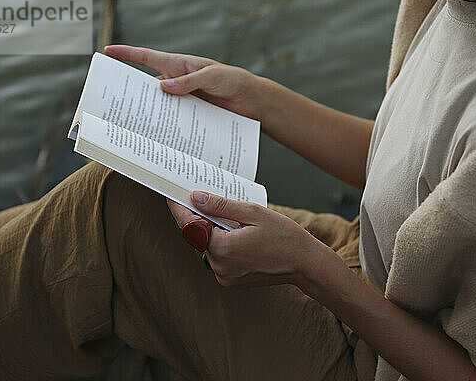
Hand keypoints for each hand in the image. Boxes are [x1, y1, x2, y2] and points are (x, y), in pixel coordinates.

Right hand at [104, 45, 264, 120]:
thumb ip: (188, 82)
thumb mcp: (211, 76)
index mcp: (179, 66)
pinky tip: (158, 138)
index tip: (108, 52)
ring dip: (149, 115)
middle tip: (115, 104)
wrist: (251, 100)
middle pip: (148, 87)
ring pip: (159, 107)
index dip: (127, 54)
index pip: (148, 58)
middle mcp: (177, 82)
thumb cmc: (233, 80)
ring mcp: (183, 99)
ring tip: (133, 126)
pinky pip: (174, 120)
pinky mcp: (191, 115)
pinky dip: (166, 127)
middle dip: (132, 94)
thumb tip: (161, 87)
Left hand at [167, 192, 329, 287]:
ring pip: (207, 246)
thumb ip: (221, 206)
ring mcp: (224, 275)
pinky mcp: (229, 280)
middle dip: (198, 218)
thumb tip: (197, 197)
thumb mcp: (253, 213)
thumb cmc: (284, 236)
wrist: (304, 263)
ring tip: (225, 215)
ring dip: (211, 231)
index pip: (190, 226)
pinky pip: (217, 257)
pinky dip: (220, 243)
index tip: (171, 196)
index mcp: (224, 248)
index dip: (179, 209)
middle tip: (201, 198)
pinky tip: (234, 232)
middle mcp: (220, 266)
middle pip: (197, 236)